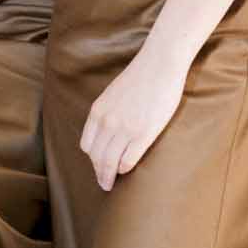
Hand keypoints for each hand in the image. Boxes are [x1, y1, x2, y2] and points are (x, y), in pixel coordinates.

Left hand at [79, 37, 189, 190]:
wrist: (159, 64)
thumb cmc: (140, 77)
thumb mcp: (112, 94)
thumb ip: (107, 113)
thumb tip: (107, 132)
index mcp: (98, 111)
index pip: (87, 144)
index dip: (92, 158)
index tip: (97, 165)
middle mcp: (107, 121)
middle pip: (96, 157)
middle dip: (99, 172)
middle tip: (103, 183)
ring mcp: (124, 128)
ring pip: (109, 162)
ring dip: (109, 175)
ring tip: (111, 183)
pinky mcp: (143, 133)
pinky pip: (128, 160)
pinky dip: (125, 169)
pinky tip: (127, 170)